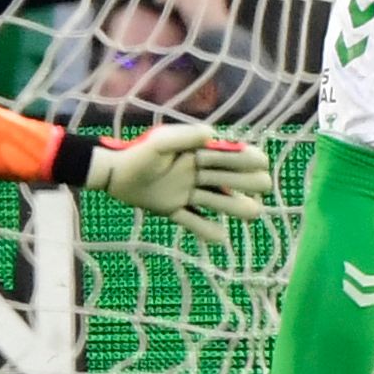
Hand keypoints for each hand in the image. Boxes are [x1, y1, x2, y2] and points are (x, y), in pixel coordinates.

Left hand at [86, 123, 272, 241]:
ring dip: (237, 207)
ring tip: (253, 212)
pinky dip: (207, 230)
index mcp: (198, 153)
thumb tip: (213, 135)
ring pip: (219, 202)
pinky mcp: (175, 209)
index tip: (260, 163)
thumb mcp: (161, 141)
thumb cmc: (138, 152)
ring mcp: (188, 193)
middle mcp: (198, 173)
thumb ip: (185, 136)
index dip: (246, 159)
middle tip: (261, 186)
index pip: (231, 156)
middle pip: (232, 180)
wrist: (112, 174)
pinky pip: (195, 221)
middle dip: (247, 181)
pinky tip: (221, 238)